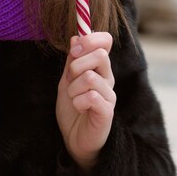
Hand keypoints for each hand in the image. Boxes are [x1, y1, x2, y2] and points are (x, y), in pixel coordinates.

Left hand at [56, 32, 114, 171]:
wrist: (73, 138)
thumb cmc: (72, 108)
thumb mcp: (67, 80)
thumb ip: (72, 60)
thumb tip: (76, 37)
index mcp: (99, 68)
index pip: (106, 41)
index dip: (91, 39)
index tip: (74, 48)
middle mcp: (108, 78)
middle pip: (100, 55)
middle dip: (76, 65)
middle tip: (70, 79)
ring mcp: (109, 95)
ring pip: (90, 77)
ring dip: (74, 88)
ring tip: (74, 98)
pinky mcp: (107, 112)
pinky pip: (91, 97)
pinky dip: (78, 102)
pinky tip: (79, 108)